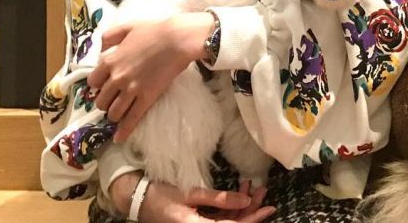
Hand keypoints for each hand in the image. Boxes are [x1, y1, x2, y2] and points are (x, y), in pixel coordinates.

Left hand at [88, 13, 215, 142]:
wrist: (177, 39)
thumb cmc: (155, 30)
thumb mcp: (128, 26)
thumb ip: (110, 36)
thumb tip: (100, 48)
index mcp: (110, 61)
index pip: (92, 81)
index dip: (97, 85)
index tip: (103, 85)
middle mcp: (116, 78)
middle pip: (101, 100)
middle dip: (105, 101)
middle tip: (113, 100)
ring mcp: (131, 90)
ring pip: (113, 112)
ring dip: (114, 115)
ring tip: (118, 114)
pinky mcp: (146, 98)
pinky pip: (131, 119)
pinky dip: (124, 131)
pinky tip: (119, 138)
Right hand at [111, 173, 275, 222]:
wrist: (139, 199)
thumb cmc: (162, 194)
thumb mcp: (192, 193)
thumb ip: (219, 199)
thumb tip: (246, 200)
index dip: (252, 219)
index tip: (268, 208)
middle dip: (250, 211)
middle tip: (263, 193)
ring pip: (226, 222)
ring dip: (241, 207)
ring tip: (253, 188)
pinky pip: (218, 220)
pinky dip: (230, 208)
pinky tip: (239, 193)